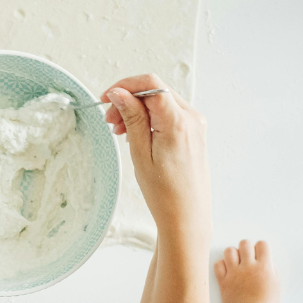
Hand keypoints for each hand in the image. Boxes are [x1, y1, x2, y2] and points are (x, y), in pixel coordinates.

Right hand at [102, 74, 210, 241]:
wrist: (187, 218)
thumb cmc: (165, 194)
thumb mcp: (141, 153)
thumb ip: (132, 118)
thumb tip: (120, 93)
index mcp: (178, 122)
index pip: (151, 85)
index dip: (125, 86)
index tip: (107, 98)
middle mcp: (191, 119)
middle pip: (156, 91)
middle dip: (129, 99)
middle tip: (110, 120)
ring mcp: (195, 126)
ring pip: (161, 102)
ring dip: (138, 109)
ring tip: (120, 131)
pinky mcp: (194, 134)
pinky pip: (169, 114)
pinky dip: (150, 118)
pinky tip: (137, 135)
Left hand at [215, 240, 279, 302]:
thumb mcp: (276, 284)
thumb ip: (270, 269)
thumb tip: (265, 260)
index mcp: (264, 267)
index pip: (262, 244)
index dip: (260, 248)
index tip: (259, 254)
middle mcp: (249, 267)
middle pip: (245, 243)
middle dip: (246, 248)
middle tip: (247, 257)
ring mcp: (234, 273)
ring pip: (229, 250)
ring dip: (233, 254)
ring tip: (236, 263)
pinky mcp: (223, 281)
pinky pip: (218, 264)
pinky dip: (221, 265)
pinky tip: (227, 271)